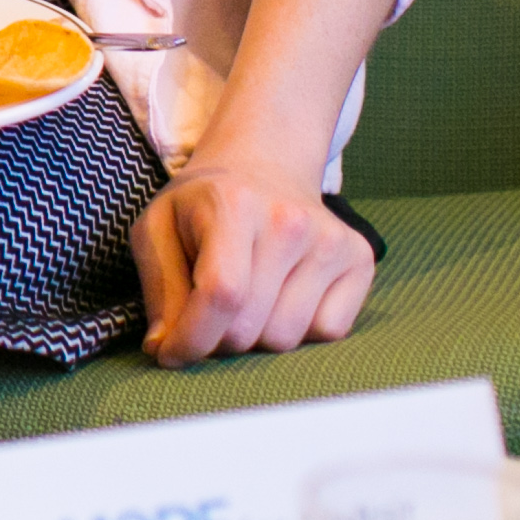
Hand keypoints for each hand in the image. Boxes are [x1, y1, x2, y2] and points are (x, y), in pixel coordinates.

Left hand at [130, 159, 374, 365]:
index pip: (221, 294)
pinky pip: (328, 332)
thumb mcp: (159, 228)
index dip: (193, 337)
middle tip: (208, 315)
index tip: (171, 355)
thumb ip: (159, 288)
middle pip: (250, 327)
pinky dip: (300, 330)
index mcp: (233, 205)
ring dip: (257, 337)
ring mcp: (331, 241)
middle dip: (217, 339)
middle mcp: (290, 222)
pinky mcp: (360, 259)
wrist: (263, 164)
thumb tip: (165, 349)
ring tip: (246, 298)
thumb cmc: (204, 204)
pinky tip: (283, 295)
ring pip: (287, 338)